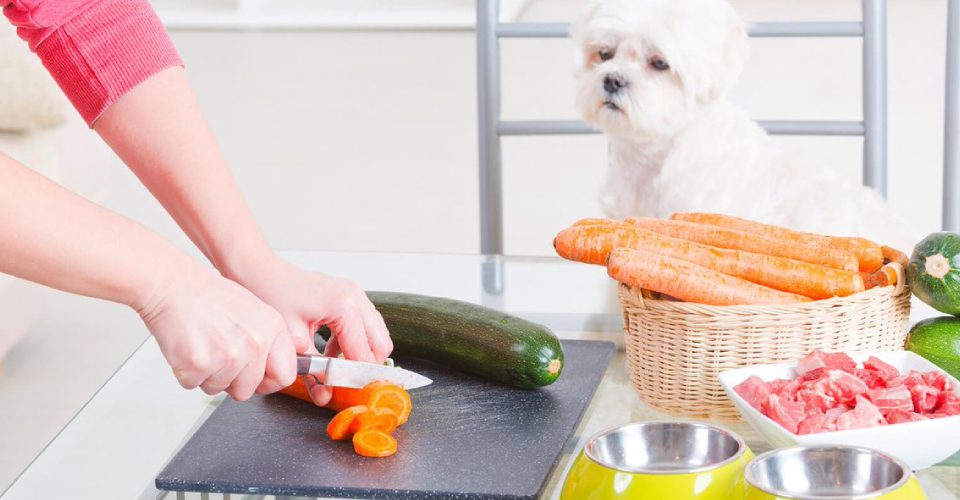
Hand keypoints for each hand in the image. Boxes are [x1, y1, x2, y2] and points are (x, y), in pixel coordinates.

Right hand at [137, 267, 297, 400]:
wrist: (173, 286)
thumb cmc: (207, 296)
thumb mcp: (253, 311)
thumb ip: (267, 341)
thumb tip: (273, 368)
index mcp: (273, 329)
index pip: (285, 375)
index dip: (267, 382)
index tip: (257, 380)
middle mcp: (255, 343)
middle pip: (247, 390)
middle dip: (231, 381)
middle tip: (218, 357)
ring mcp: (229, 356)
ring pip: (218, 388)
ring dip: (207, 375)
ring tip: (202, 345)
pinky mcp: (200, 365)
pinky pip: (193, 385)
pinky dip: (186, 372)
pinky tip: (188, 347)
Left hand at [230, 256, 392, 405]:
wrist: (259, 270)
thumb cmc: (271, 295)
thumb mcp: (292, 341)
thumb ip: (313, 370)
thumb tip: (325, 395)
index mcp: (345, 307)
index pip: (364, 354)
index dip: (358, 378)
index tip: (352, 395)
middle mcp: (356, 298)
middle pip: (381, 344)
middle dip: (365, 367)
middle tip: (346, 385)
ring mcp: (354, 294)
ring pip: (375, 335)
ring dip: (359, 354)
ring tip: (334, 369)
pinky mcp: (348, 296)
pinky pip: (363, 325)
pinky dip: (352, 343)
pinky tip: (329, 353)